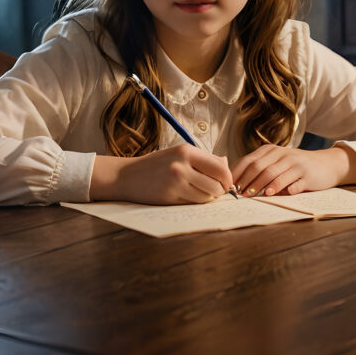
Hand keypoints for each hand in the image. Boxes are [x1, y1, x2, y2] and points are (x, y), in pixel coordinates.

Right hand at [91, 146, 234, 204]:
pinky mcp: (170, 196)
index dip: (227, 178)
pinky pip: (194, 204)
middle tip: (215, 191)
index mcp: (187, 150)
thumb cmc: (157, 165)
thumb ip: (203, 159)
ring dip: (207, 198)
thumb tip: (226, 164)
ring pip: (207, 196)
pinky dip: (195, 202)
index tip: (226, 183)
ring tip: (198, 192)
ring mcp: (176, 181)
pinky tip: (186, 196)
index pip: (220, 167)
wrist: (128, 176)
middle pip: (217, 184)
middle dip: (220, 191)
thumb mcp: (179, 154)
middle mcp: (182, 164)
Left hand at [231, 144, 355, 197]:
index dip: (238, 173)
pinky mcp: (308, 175)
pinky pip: (295, 182)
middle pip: (260, 167)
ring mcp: (296, 164)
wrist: (325, 164)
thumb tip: (237, 182)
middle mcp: (282, 154)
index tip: (230, 186)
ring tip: (254, 195)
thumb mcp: (278, 161)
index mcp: (271, 150)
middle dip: (248, 181)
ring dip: (262, 186)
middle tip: (240, 194)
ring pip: (275, 174)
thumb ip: (261, 168)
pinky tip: (278, 194)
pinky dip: (285, 188)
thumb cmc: (295, 166)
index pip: (250, 160)